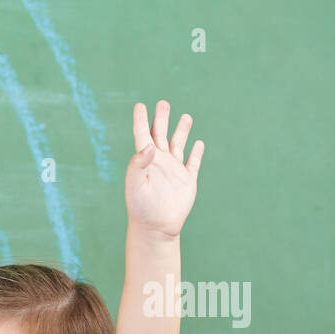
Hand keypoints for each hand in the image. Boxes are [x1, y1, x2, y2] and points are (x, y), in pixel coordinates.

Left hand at [125, 100, 203, 238]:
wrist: (156, 228)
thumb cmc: (141, 207)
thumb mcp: (136, 184)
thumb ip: (139, 164)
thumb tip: (149, 146)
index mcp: (145, 161)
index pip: (142, 136)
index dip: (141, 120)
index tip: (140, 105)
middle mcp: (159, 163)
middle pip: (160, 135)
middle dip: (162, 119)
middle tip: (163, 103)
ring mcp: (174, 171)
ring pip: (178, 145)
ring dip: (181, 131)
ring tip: (185, 117)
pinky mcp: (187, 180)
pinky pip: (193, 163)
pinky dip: (196, 153)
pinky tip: (198, 143)